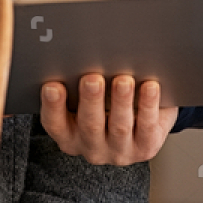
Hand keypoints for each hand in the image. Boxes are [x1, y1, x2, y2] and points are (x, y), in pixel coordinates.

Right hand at [40, 74, 177, 164]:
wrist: (139, 121)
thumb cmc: (106, 101)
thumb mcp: (85, 96)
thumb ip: (77, 80)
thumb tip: (79, 51)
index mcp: (69, 134)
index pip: (55, 123)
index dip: (52, 106)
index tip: (52, 86)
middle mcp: (92, 147)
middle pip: (89, 126)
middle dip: (91, 100)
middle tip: (92, 78)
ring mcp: (119, 151)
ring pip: (119, 127)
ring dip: (121, 102)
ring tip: (124, 81)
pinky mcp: (146, 147)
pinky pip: (148, 127)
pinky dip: (148, 106)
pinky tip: (150, 87)